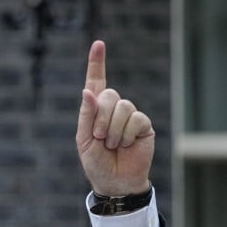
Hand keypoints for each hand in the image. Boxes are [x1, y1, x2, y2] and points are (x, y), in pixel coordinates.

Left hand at [75, 40, 153, 195]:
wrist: (115, 182)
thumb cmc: (96, 163)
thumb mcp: (83, 140)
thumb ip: (86, 115)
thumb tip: (87, 91)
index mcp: (95, 110)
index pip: (96, 82)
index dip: (97, 63)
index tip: (98, 44)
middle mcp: (113, 109)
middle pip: (109, 95)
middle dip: (101, 119)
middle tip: (99, 139)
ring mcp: (129, 116)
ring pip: (123, 107)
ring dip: (113, 130)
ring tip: (112, 145)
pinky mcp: (143, 125)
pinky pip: (136, 119)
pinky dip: (127, 134)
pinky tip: (126, 145)